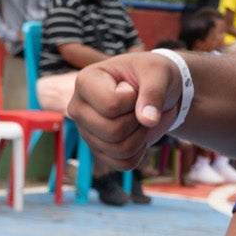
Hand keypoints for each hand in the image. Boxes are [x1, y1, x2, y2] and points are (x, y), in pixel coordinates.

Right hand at [69, 53, 183, 172]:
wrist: (154, 89)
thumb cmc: (151, 74)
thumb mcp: (157, 71)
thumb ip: (154, 91)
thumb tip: (148, 120)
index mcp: (85, 82)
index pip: (111, 105)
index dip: (133, 100)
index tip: (133, 88)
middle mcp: (78, 109)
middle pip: (113, 132)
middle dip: (138, 121)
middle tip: (140, 106)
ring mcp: (86, 132)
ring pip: (120, 150)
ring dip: (141, 136)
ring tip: (141, 118)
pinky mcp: (98, 150)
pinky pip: (123, 163)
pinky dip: (139, 151)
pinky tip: (138, 133)